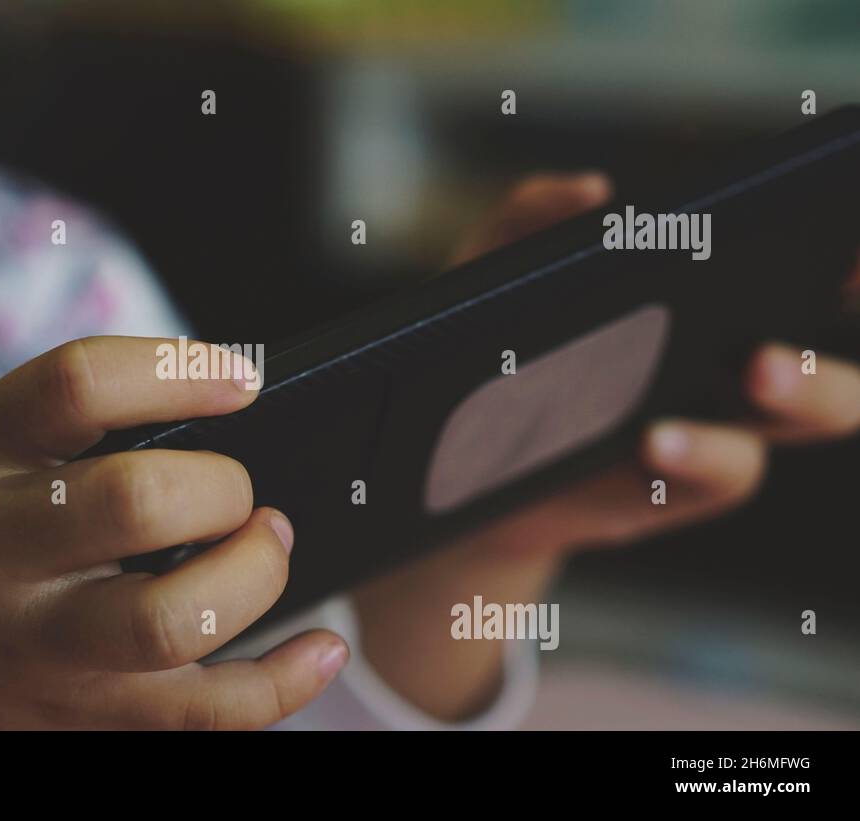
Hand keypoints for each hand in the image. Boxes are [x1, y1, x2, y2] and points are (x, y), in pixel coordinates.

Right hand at [0, 337, 347, 728]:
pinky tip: (319, 646)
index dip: (177, 368)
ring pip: (177, 621)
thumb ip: (59, 434)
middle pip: (140, 504)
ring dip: (256, 575)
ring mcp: (33, 646)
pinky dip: (282, 684)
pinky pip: (202, 714)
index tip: (243, 378)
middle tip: (235, 490)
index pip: (77, 383)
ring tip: (265, 546)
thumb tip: (220, 411)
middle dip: (222, 486)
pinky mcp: (72, 719)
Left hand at [353, 172, 859, 719]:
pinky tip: (657, 437)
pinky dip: (697, 454)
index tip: (857, 242)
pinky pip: (708, 481)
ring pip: (789, 428)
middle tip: (791, 325)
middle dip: (831, 351)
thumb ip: (532, 219)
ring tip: (755, 368)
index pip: (812, 286)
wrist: (447, 459)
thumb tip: (592, 190)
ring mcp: (699, 443)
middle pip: (830, 376)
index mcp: (709, 313)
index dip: (853, 263)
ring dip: (794, 395)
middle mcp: (722, 383)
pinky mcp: (655, 495)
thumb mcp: (493, 273)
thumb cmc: (494, 348)